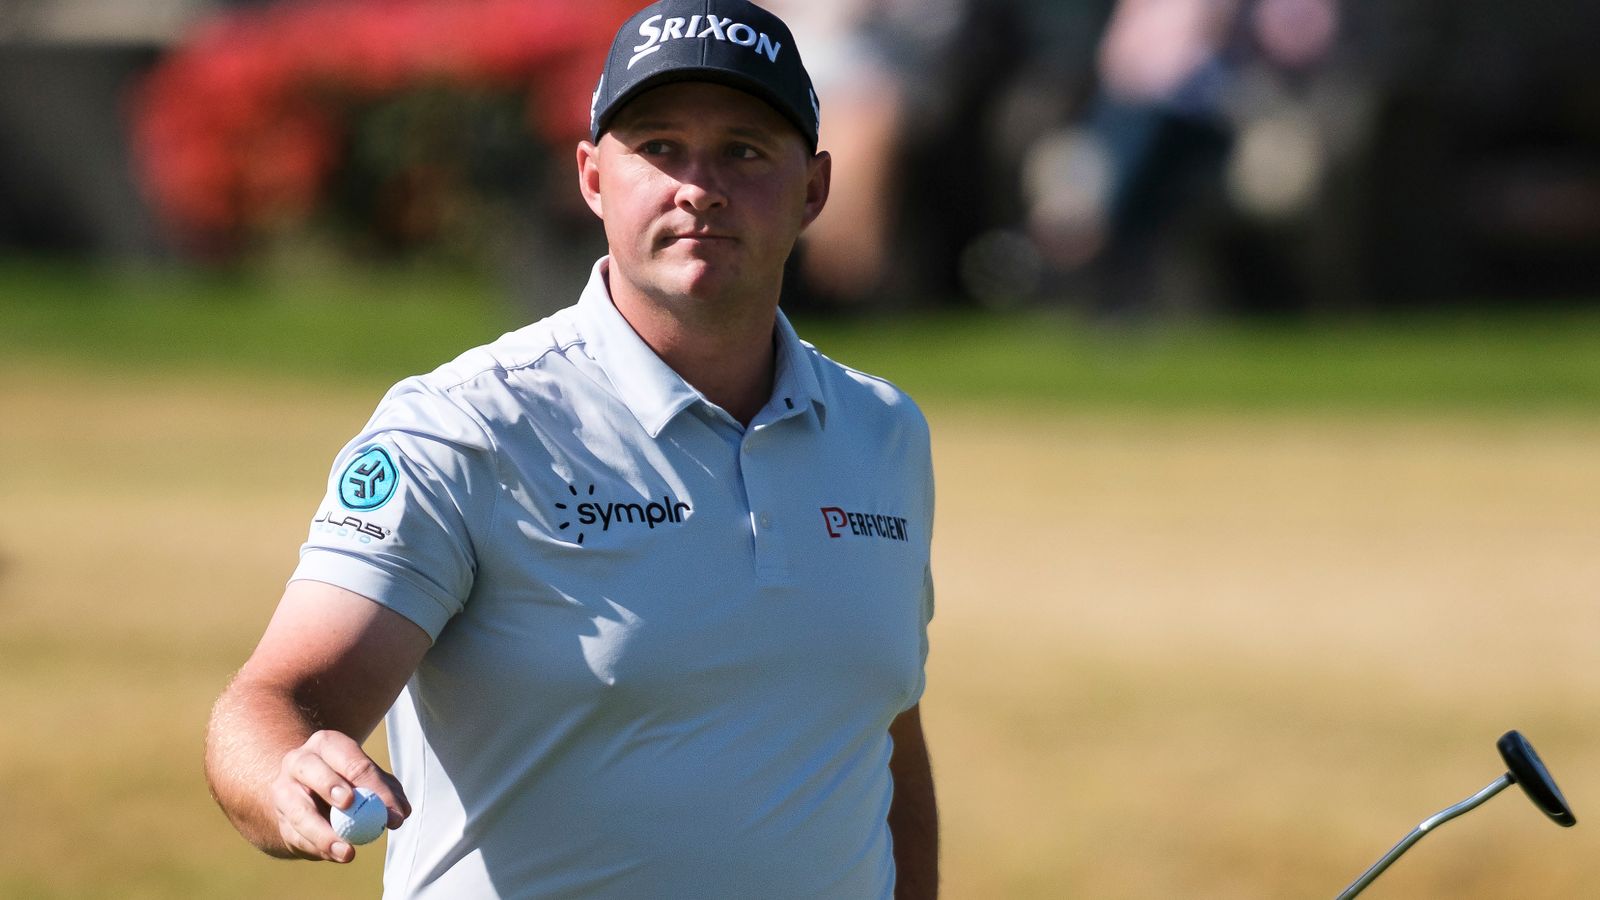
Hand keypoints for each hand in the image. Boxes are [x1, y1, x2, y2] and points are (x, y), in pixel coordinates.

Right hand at [270, 729, 409, 861]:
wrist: (305, 791)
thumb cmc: (347, 780)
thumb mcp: (368, 779)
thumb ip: (387, 792)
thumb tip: (400, 813)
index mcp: (326, 744)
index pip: (351, 761)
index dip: (372, 784)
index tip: (390, 810)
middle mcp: (299, 761)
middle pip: (312, 771)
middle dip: (331, 785)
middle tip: (350, 805)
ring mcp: (284, 791)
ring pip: (299, 812)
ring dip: (324, 834)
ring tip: (348, 852)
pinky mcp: (280, 819)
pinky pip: (297, 836)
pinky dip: (318, 848)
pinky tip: (336, 854)